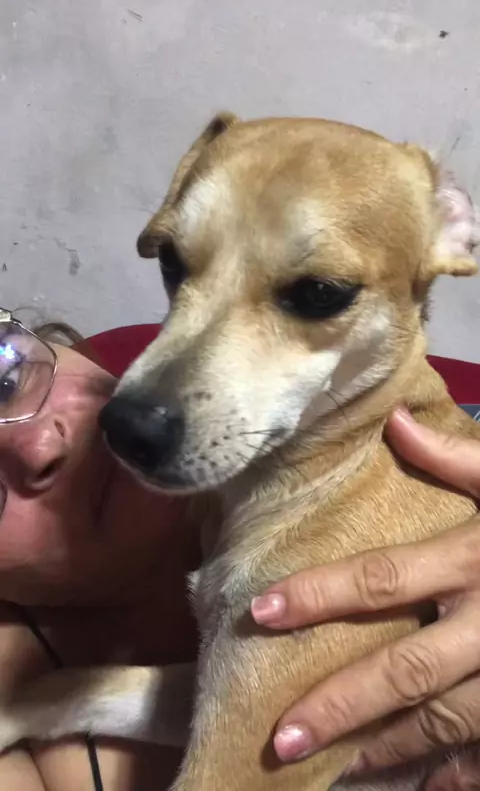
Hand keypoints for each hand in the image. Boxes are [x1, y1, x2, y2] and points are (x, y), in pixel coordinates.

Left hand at [251, 409, 479, 787]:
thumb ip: (458, 457)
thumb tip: (396, 422)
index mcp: (475, 561)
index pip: (382, 580)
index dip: (319, 594)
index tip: (261, 611)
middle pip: (403, 670)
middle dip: (340, 704)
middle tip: (279, 737)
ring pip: (442, 722)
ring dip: (384, 748)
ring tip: (329, 769)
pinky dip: (454, 773)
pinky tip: (418, 787)